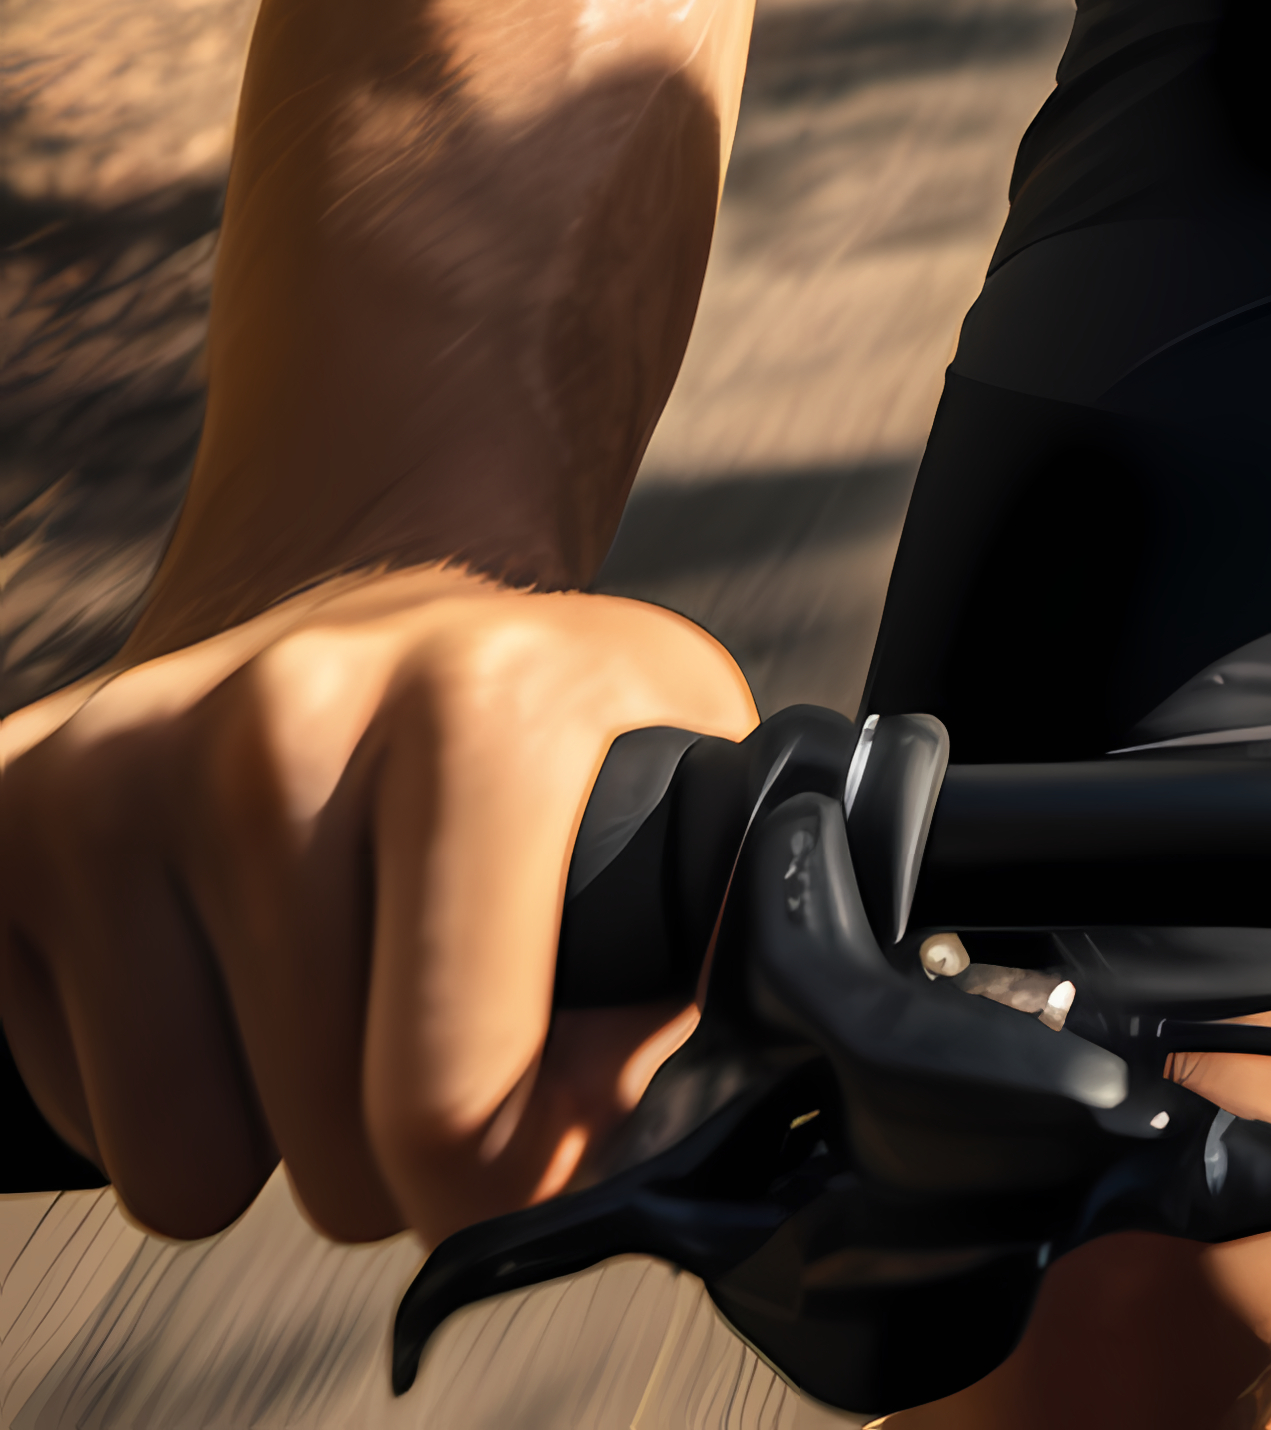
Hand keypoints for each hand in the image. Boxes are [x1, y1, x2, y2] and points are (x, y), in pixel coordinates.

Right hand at [0, 569, 756, 1245]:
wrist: (370, 607)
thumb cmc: (538, 743)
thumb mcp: (678, 804)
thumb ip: (689, 979)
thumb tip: (598, 1156)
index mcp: (485, 698)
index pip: (453, 1106)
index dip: (504, 1176)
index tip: (529, 1122)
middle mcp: (289, 707)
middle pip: (332, 1167)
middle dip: (387, 1136)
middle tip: (416, 997)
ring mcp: (122, 757)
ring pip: (183, 1170)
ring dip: (260, 1117)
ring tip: (315, 963)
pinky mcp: (1, 812)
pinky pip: (69, 1124)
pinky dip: (145, 1083)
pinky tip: (205, 950)